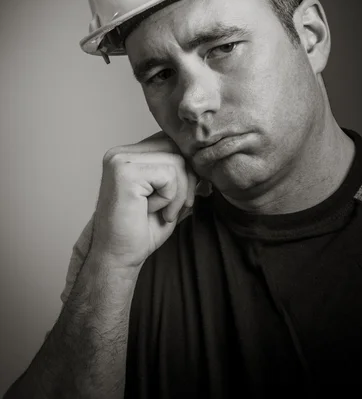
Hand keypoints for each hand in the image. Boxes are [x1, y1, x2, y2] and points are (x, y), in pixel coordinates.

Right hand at [91, 131, 197, 268]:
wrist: (118, 257)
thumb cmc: (141, 229)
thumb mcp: (169, 195)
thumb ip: (182, 173)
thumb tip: (206, 159)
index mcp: (129, 154)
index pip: (171, 141)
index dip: (187, 167)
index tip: (187, 194)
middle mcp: (121, 152)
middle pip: (176, 147)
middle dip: (187, 179)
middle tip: (178, 207)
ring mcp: (120, 160)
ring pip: (176, 161)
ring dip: (179, 193)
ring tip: (163, 211)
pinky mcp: (124, 172)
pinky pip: (169, 175)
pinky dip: (170, 198)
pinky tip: (153, 211)